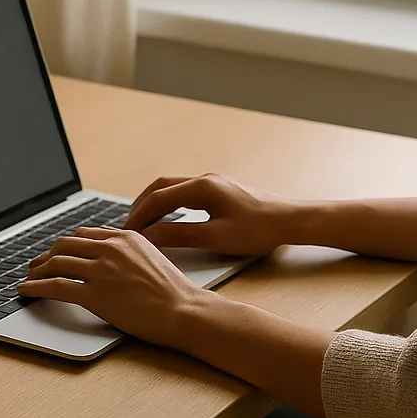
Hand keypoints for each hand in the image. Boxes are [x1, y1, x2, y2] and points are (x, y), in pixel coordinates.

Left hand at [18, 227, 207, 347]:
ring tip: (28, 279)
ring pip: (56, 263)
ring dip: (37, 271)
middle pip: (65, 245)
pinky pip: (55, 287)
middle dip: (47, 255)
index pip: (83, 234)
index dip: (65, 245)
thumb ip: (128, 251)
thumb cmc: (173, 291)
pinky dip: (35, 288)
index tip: (56, 253)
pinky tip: (26, 291)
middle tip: (36, 265)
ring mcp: (101, 270)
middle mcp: (110, 248)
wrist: (183, 310)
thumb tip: (107, 256)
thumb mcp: (151, 256)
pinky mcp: (95, 295)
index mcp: (124, 236)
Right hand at [122, 173, 293, 255]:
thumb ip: (179, 236)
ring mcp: (214, 183)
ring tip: (142, 224)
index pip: (158, 198)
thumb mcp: (215, 237)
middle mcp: (205, 179)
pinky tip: (168, 219)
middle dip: (141, 206)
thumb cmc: (259, 230)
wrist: (291, 221)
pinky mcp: (221, 191)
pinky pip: (185, 193)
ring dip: (155, 204)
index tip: (125, 232)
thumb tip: (149, 237)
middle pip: (162, 187)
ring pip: (173, 188)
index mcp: (202, 187)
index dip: (139, 216)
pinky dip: (170, 205)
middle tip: (127, 226)